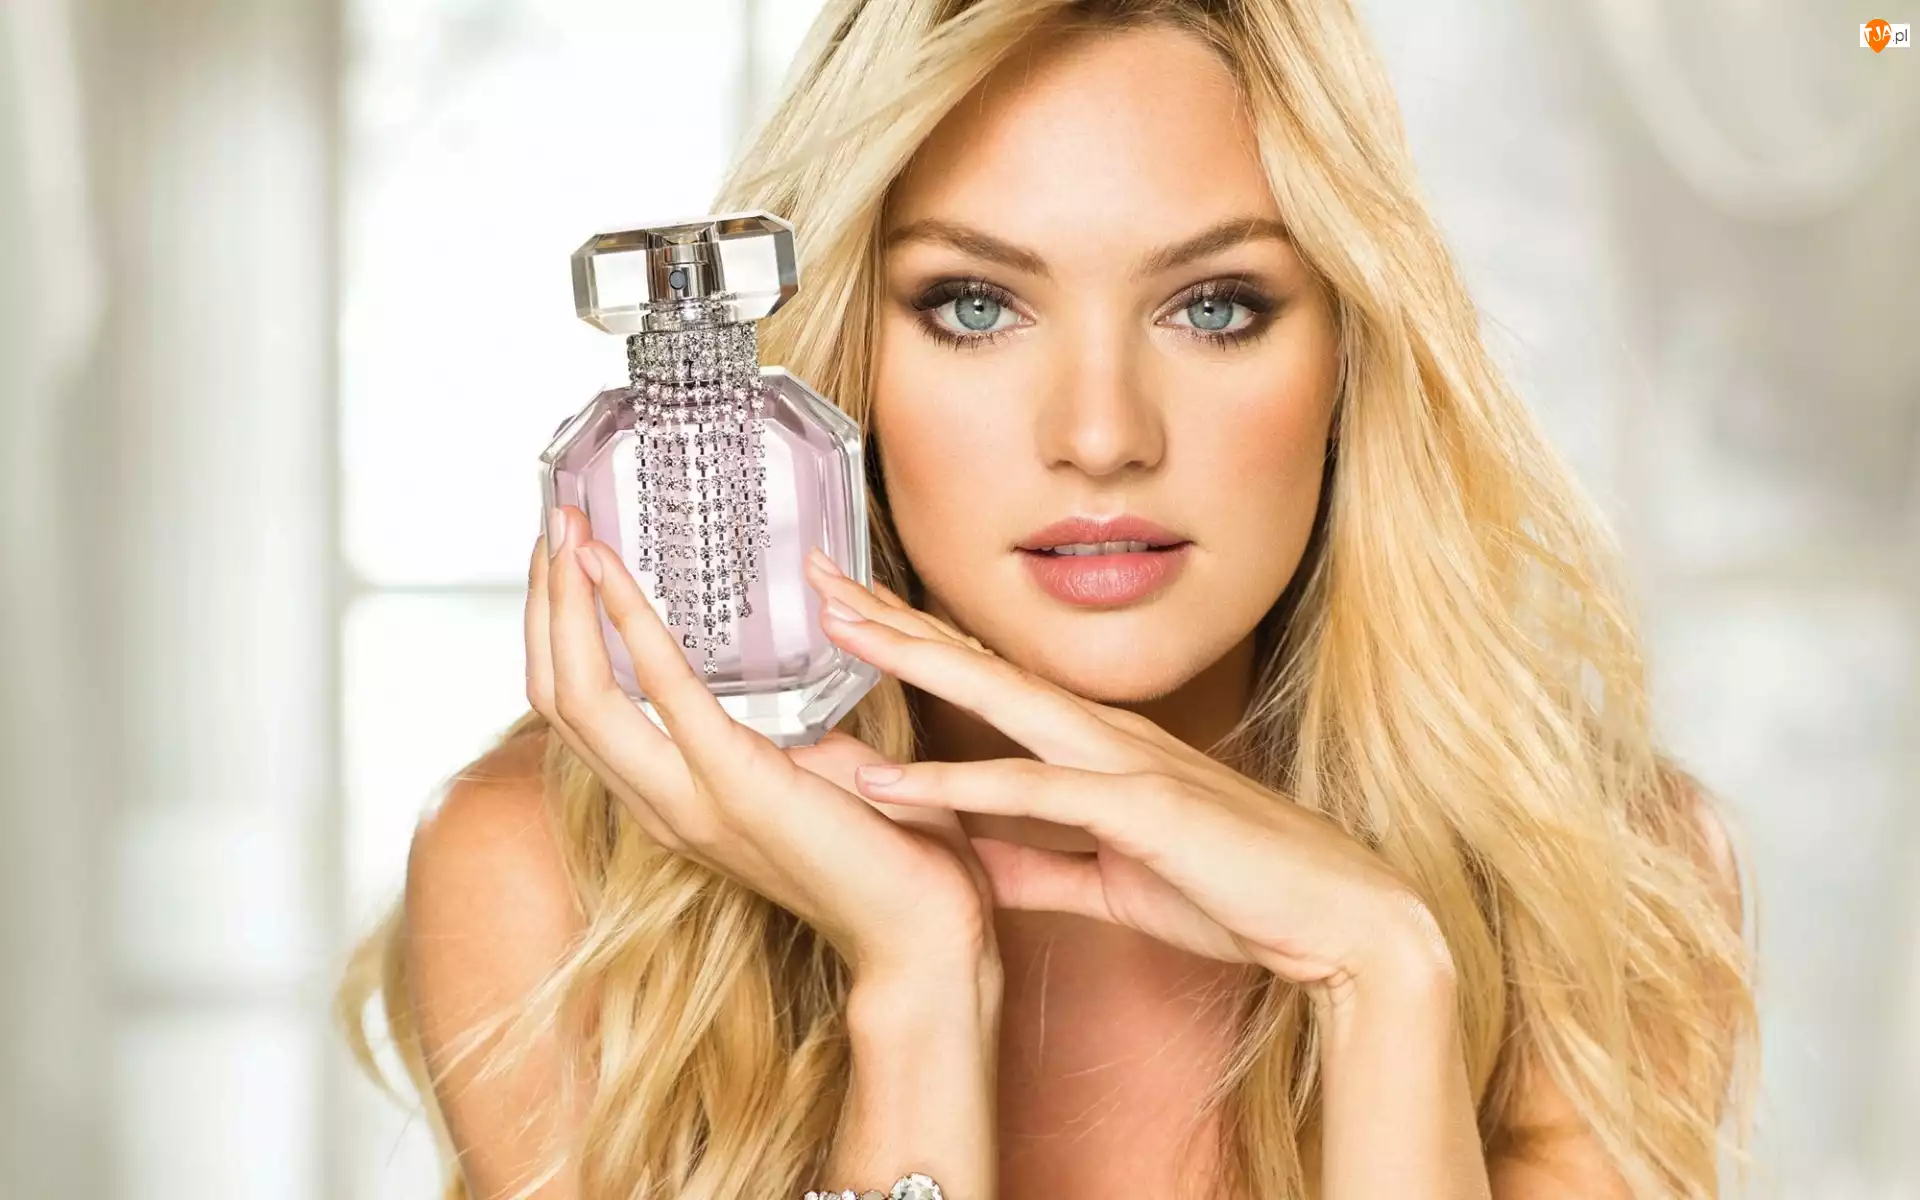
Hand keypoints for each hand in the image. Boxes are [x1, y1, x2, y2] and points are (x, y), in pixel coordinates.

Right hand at [526, 506, 998, 984]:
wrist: (928, 935)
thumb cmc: (891, 854)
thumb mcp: (819, 769)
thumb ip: (779, 729)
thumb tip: (780, 671)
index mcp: (677, 800)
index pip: (580, 712)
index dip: (559, 632)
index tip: (566, 555)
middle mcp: (664, 805)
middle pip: (558, 697)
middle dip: (545, 603)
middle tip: (553, 516)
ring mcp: (692, 802)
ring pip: (582, 698)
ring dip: (568, 605)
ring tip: (568, 530)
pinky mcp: (738, 787)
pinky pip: (665, 696)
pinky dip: (632, 626)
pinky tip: (615, 574)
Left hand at [803, 555, 1456, 1006]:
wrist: (1341, 922)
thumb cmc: (1238, 895)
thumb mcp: (1110, 883)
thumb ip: (1035, 866)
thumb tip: (966, 861)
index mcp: (1097, 749)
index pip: (988, 679)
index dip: (913, 641)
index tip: (845, 613)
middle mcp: (1103, 737)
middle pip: (977, 661)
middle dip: (890, 618)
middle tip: (813, 574)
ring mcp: (1123, 764)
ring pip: (997, 698)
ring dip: (911, 663)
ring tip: (834, 634)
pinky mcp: (1139, 810)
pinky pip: (1030, 793)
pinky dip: (954, 784)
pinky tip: (888, 780)